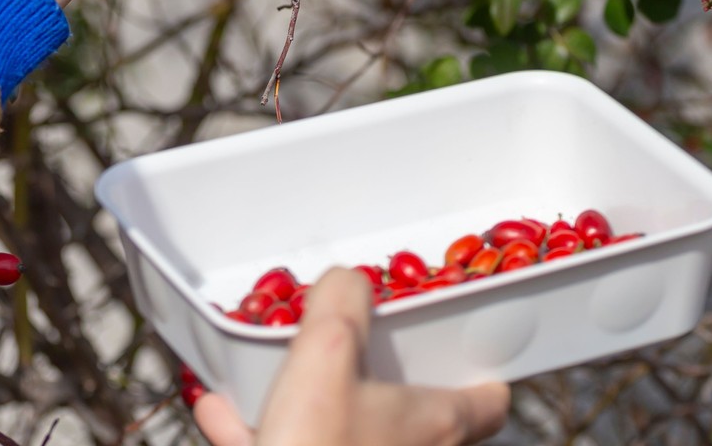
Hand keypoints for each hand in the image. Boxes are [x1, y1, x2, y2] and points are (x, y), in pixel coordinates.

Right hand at [194, 269, 508, 445]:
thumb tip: (347, 281)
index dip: (482, 376)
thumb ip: (341, 303)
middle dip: (385, 386)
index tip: (468, 355)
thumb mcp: (326, 352)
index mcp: (436, 424)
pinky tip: (223, 416)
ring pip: (349, 437)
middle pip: (418, 419)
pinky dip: (264, 438)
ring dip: (316, 409)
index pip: (488, 403)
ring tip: (276, 381)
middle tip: (361, 354)